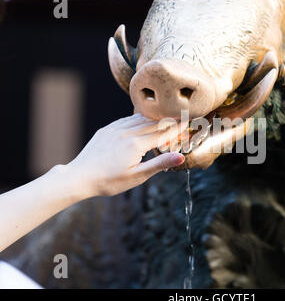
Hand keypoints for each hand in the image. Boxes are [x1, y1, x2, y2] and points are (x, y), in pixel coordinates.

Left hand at [67, 113, 186, 196]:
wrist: (79, 177)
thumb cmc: (109, 181)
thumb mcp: (137, 176)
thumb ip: (160, 164)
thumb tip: (181, 157)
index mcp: (136, 144)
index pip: (163, 133)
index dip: (177, 127)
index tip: (188, 122)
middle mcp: (127, 132)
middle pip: (154, 124)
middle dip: (169, 122)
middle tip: (181, 119)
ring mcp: (115, 129)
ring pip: (140, 119)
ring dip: (155, 119)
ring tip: (166, 119)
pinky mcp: (107, 130)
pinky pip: (127, 119)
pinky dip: (139, 119)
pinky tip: (142, 120)